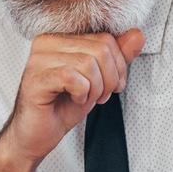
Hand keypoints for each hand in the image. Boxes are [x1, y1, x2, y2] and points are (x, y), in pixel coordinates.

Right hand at [0, 28, 145, 171]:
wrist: (35, 136)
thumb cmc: (60, 107)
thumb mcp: (98, 80)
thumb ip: (116, 57)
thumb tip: (137, 35)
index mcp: (60, 38)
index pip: (105, 39)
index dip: (118, 66)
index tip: (111, 85)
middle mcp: (46, 43)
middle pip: (100, 49)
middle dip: (109, 78)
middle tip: (99, 96)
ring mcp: (38, 60)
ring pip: (89, 63)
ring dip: (95, 89)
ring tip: (85, 99)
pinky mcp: (35, 79)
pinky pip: (73, 78)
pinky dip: (82, 93)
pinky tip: (73, 99)